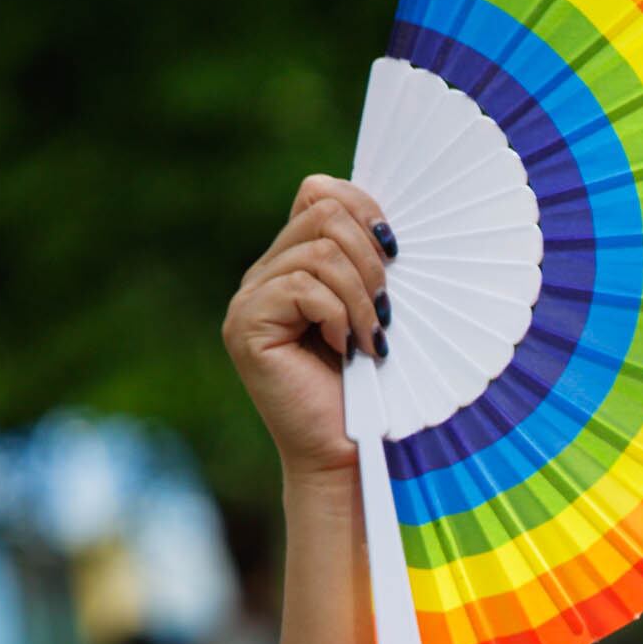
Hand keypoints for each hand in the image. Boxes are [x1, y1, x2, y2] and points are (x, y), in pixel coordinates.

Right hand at [221, 175, 391, 480]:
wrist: (353, 451)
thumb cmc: (377, 387)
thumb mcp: (382, 311)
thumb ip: (373, 264)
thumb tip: (389, 221)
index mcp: (295, 262)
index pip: (319, 192)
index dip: (364, 208)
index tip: (396, 252)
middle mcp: (266, 274)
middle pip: (322, 212)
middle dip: (370, 259)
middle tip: (386, 310)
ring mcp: (250, 298)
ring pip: (319, 250)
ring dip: (362, 296)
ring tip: (372, 339)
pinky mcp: (247, 325)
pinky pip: (303, 287)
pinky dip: (340, 316)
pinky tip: (348, 349)